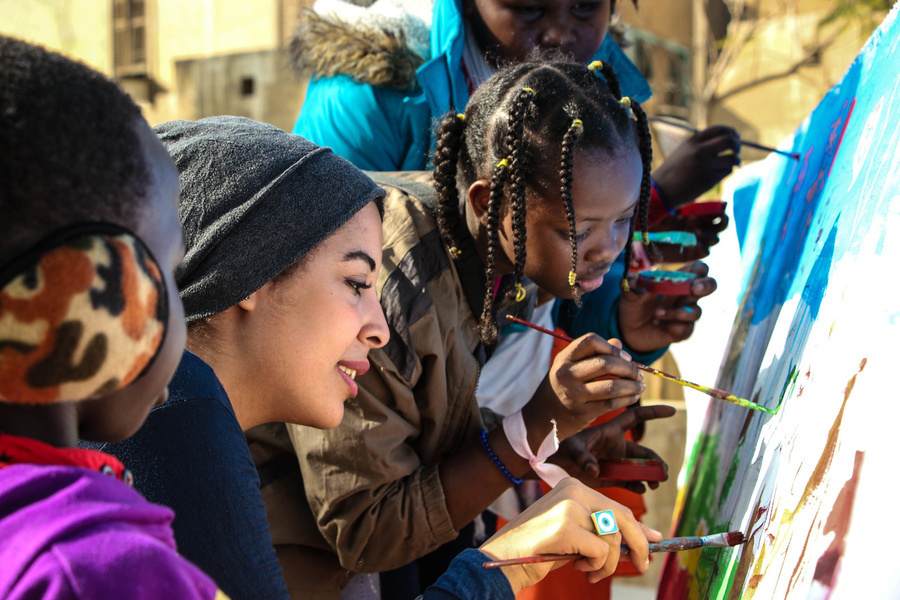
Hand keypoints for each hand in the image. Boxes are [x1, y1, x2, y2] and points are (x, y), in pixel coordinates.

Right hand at [479, 478, 662, 593]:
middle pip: (623, 518)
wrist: (505, 558)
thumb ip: (606, 530)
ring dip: (608, 564)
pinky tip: (578, 568)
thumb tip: (649, 537)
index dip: (640, 528)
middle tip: (641, 566)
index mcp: (574, 486)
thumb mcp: (577, 534)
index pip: (618, 507)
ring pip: (613, 538)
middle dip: (638, 546)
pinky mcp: (565, 527)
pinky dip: (596, 567)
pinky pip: (600, 552)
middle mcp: (573, 490)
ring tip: (590, 572)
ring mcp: (569, 506)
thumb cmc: (541, 547)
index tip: (655, 542)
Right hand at [523, 335, 645, 443]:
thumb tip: (618, 343)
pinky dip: (627, 400)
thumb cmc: (559, 389)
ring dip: (632, 385)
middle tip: (638, 373)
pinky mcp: (581, 413)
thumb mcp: (568, 368)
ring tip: (640, 386)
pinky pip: (611, 404)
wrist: (540, 419)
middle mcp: (566, 374)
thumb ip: (592, 354)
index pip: (590, 341)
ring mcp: (573, 394)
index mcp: (563, 358)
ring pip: (612, 385)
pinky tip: (633, 398)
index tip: (625, 357)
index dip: (611, 347)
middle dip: (628, 368)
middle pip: (605, 363)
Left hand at [549, 405, 675, 492]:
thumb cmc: (563, 450)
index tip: (672, 411)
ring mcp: (616, 463)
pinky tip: (641, 489)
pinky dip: (639, 486)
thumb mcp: (572, 449)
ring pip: (641, 469)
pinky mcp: (612, 478)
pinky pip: (631, 482)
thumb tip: (595, 471)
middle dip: (657, 462)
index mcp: (611, 431)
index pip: (636, 417)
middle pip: (645, 453)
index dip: (654, 412)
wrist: (555, 467)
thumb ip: (583, 458)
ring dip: (652, 476)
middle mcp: (617, 446)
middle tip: (662, 474)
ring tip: (654, 484)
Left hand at [618, 262, 716, 352]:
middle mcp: (686, 296)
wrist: (629, 329)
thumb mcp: (630, 293)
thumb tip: (637, 281)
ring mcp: (686, 314)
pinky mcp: (682, 330)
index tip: (693, 272)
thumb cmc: (634, 305)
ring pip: (696, 311)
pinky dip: (673, 326)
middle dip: (706, 286)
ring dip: (677, 312)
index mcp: (676, 280)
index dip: (700, 269)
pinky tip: (659, 324)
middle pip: (709, 286)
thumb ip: (635, 287)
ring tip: (656, 312)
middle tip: (695, 289)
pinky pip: (686, 329)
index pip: (697, 269)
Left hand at [648, 211, 729, 262]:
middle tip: (714, 219)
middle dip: (722, 222)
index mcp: (696, 214)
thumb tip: (701, 200)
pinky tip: (697, 244)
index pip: (716, 212)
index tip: (721, 208)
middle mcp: (699, 227)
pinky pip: (705, 252)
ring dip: (710, 235)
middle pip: (721, 225)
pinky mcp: (691, 254)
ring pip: (715, 239)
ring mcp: (696, 240)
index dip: (721, 210)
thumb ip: (685, 203)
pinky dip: (704, 248)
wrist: (641, 238)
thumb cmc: (653, 219)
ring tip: (696, 231)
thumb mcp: (669, 207)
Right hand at [652, 126, 740, 207]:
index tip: (735, 136)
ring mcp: (705, 166)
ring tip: (731, 163)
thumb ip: (701, 143)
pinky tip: (718, 173)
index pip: (718, 129)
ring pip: (731, 158)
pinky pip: (726, 171)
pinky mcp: (709, 180)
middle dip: (737, 144)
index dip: (730, 131)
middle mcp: (699, 151)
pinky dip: (726, 171)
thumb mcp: (683, 150)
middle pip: (729, 141)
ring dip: (734, 160)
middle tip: (737, 149)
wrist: (663, 189)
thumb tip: (727, 139)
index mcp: (692, 142)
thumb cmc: (673, 170)